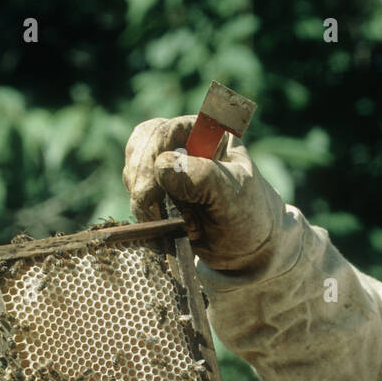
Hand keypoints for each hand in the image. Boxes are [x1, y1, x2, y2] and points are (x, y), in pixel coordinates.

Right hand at [122, 114, 285, 271]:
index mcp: (209, 134)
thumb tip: (162, 166)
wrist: (246, 250)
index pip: (168, 130)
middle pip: (144, 142)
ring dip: (140, 195)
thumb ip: (203, 177)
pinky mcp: (157, 188)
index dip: (154, 155)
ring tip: (163, 219)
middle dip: (142, 178)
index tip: (152, 190)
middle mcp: (186, 142)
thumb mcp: (233, 197)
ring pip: (134, 165)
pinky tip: (158, 222)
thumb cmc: (247, 218)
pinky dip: (140, 207)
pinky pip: (134, 188)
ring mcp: (168, 164)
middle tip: (151, 209)